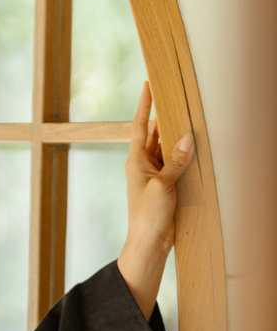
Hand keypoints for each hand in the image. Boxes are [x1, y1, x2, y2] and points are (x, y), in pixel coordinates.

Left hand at [124, 78, 194, 256]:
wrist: (148, 245)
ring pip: (167, 148)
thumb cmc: (148, 217)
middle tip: (177, 98)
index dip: (144, 105)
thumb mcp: (163, 185)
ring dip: (176, 137)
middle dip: (165, 118)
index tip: (147, 85)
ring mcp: (154, 175)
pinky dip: (183, 155)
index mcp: (136, 161)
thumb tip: (187, 137)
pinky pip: (174, 163)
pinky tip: (194, 146)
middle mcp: (143, 165)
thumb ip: (176, 161)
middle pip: (155, 134)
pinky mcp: (165, 185)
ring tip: (189, 118)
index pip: (141, 126)